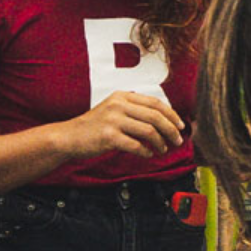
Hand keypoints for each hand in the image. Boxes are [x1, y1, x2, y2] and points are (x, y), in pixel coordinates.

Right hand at [62, 92, 183, 159]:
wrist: (69, 136)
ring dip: (160, 143)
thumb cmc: (94, 127)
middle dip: (171, 130)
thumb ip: (134, 110)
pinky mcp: (109, 137)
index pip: (155, 103)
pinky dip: (146, 151)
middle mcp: (118, 105)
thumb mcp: (113, 110)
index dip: (172, 115)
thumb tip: (163, 121)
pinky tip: (147, 154)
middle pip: (155, 116)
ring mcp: (113, 120)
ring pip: (149, 131)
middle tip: (177, 141)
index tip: (180, 126)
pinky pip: (136, 145)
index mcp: (122, 96)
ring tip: (162, 149)